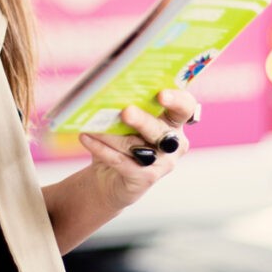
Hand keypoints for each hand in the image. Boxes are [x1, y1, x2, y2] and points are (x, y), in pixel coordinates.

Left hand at [77, 89, 198, 210]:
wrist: (109, 178)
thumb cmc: (121, 140)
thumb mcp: (126, 121)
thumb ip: (127, 107)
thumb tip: (108, 93)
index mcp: (174, 121)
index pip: (184, 107)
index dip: (176, 99)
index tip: (161, 94)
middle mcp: (174, 143)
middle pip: (160, 129)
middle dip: (142, 120)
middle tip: (126, 111)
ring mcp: (163, 163)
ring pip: (136, 146)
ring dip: (110, 135)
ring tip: (91, 125)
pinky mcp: (145, 178)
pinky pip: (121, 161)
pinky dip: (102, 149)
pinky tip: (86, 137)